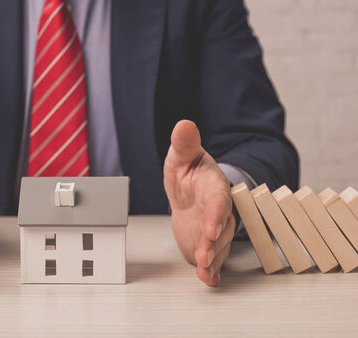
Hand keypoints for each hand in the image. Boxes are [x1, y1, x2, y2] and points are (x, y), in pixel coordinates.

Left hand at [163, 120, 234, 286]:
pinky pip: (215, 260)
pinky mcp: (209, 245)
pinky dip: (212, 271)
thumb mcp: (181, 157)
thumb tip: (183, 124)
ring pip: (219, 247)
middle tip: (204, 253)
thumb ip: (184, 144)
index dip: (216, 215)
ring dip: (211, 259)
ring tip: (203, 268)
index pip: (219, 201)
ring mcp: (215, 230)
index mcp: (214, 188)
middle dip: (214, 243)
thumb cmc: (188, 175)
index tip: (211, 227)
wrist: (190, 195)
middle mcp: (219, 211)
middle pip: (221, 229)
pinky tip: (208, 279)